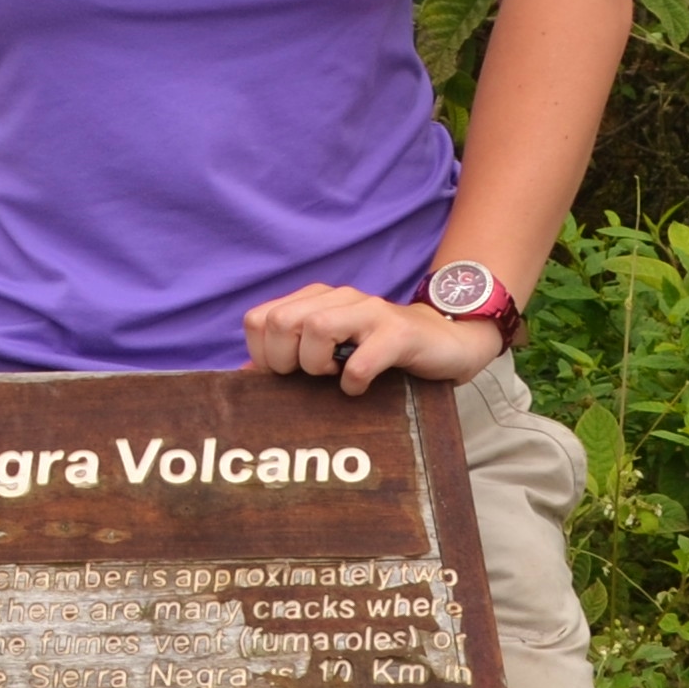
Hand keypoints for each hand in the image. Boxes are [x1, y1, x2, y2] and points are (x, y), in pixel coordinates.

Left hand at [243, 282, 503, 390]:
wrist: (446, 342)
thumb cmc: (379, 353)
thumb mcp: (330, 352)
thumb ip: (289, 356)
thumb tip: (242, 375)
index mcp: (316, 300)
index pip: (259, 319)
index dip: (261, 354)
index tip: (284, 376)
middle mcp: (339, 298)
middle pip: (280, 322)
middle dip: (285, 361)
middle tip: (311, 377)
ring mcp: (370, 312)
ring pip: (316, 328)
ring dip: (317, 365)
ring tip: (334, 377)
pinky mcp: (399, 333)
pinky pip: (361, 360)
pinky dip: (353, 382)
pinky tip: (359, 389)